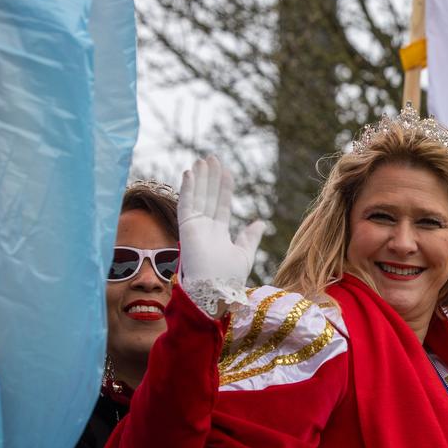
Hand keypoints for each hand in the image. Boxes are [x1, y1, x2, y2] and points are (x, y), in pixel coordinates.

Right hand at [177, 155, 264, 313]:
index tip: (226, 170)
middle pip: (208, 196)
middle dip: (210, 177)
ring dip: (200, 178)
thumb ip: (250, 237)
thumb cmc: (229, 277)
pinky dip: (188, 188)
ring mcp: (194, 226)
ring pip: (198, 196)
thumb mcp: (244, 254)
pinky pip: (186, 204)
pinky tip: (190, 173)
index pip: (222, 204)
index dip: (224, 187)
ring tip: (203, 159)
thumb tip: (260, 222)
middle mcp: (205, 227)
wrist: (215, 290)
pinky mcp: (186, 228)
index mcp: (218, 232)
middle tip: (212, 157)